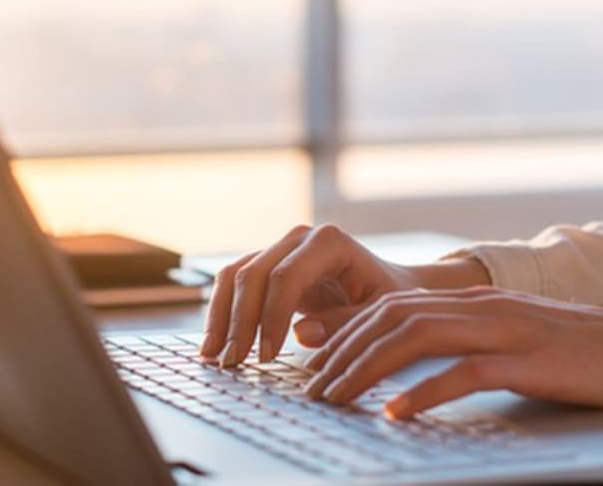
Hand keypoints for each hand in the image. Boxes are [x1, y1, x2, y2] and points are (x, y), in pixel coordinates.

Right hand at [200, 224, 489, 365]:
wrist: (389, 285)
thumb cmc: (389, 299)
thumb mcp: (380, 314)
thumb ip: (345, 323)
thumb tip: (301, 332)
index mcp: (329, 242)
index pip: (286, 276)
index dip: (271, 316)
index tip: (267, 356)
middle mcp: (299, 238)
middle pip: (254, 274)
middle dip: (240, 321)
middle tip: (234, 364)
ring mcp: (279, 248)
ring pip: (236, 276)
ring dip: (221, 317)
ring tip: (215, 358)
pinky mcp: (267, 265)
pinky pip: (234, 283)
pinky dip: (221, 312)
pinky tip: (214, 345)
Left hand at [302, 287, 602, 418]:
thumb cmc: (587, 354)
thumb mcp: (519, 343)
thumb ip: (471, 349)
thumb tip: (420, 376)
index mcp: (477, 302)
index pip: (392, 306)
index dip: (346, 331)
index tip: (311, 360)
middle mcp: (485, 306)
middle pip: (392, 317)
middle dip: (342, 351)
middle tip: (310, 388)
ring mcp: (508, 329)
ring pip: (417, 337)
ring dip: (367, 368)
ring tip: (335, 398)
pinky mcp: (533, 360)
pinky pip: (466, 372)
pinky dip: (424, 392)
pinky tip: (396, 414)